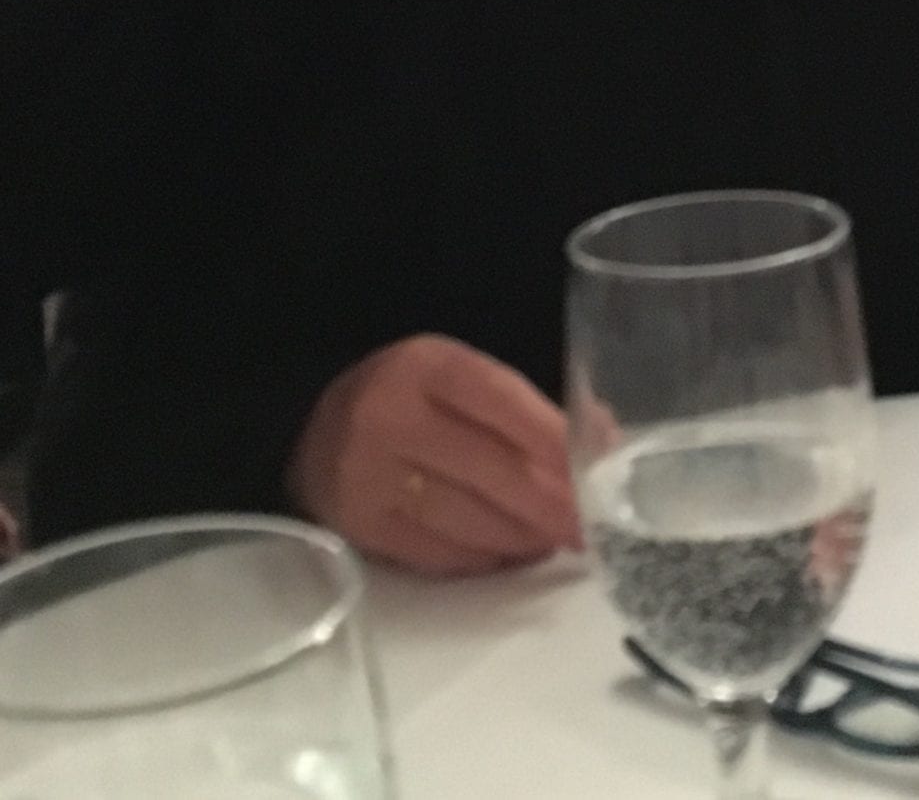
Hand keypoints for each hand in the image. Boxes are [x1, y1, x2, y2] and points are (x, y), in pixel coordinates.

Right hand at [287, 335, 581, 576]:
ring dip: (527, 534)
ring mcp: (371, 481)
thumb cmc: (408, 397)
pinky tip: (518, 552)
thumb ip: (524, 404)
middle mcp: (392, 420)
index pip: (501, 399)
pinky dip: (487, 556)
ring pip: (468, 517)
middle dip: (552, 500)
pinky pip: (439, 553)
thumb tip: (605, 441)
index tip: (600, 464)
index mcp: (426, 368)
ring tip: (565, 538)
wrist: (308, 429)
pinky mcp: (362, 532)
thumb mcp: (456, 375)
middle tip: (595, 523)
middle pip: (490, 467)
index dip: (555, 436)